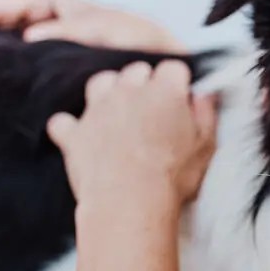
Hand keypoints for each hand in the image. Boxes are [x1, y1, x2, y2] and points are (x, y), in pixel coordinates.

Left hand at [47, 61, 217, 210]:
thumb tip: (205, 94)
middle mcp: (128, 90)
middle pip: (135, 70)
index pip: (173, 67)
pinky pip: (63, 122)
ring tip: (118, 115)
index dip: (178, 82)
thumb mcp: (206, 146)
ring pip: (100, 83)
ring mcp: (97, 109)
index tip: (181, 99)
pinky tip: (81, 138)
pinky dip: (70, 128)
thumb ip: (206, 113)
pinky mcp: (75, 133)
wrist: (131, 203)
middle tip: (152, 111)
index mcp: (164, 90)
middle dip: (144, 84)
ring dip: (108, 93)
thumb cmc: (172, 177)